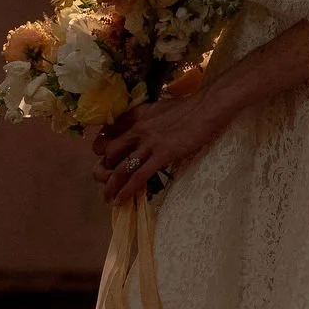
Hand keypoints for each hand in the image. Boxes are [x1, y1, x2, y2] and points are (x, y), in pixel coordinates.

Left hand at [92, 92, 225, 205]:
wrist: (206, 108)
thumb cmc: (188, 108)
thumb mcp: (159, 107)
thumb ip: (145, 117)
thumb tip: (141, 129)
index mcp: (136, 116)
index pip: (109, 131)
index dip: (102, 146)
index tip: (105, 157)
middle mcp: (137, 130)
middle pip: (109, 152)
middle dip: (103, 168)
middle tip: (105, 180)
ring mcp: (149, 144)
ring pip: (121, 168)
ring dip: (111, 186)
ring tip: (107, 197)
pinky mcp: (162, 155)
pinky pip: (139, 177)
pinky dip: (127, 190)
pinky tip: (121, 200)